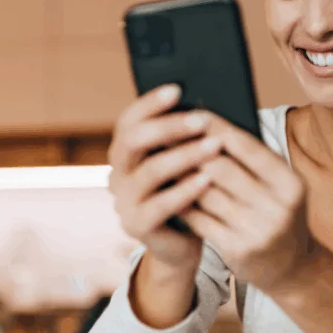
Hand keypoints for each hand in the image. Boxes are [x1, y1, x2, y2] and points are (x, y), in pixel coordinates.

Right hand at [108, 84, 222, 272]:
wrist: (184, 243)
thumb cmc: (189, 193)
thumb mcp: (185, 162)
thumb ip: (186, 139)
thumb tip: (208, 103)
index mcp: (125, 152)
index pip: (128, 120)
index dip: (150, 103)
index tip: (178, 89)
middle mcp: (117, 174)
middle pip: (133, 141)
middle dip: (169, 126)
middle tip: (202, 119)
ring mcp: (123, 201)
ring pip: (150, 171)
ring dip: (185, 155)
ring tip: (214, 146)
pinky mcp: (136, 226)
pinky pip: (160, 205)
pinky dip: (185, 190)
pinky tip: (207, 180)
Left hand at [179, 114, 317, 293]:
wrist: (291, 266)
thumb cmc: (276, 213)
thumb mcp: (279, 187)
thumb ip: (252, 161)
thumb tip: (208, 126)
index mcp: (290, 183)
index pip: (247, 147)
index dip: (217, 127)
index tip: (193, 112)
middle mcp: (277, 207)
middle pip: (221, 168)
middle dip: (191, 149)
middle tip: (166, 133)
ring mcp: (258, 231)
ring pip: (205, 194)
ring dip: (180, 174)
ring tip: (162, 158)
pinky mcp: (237, 250)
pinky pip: (200, 219)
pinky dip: (182, 202)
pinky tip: (168, 190)